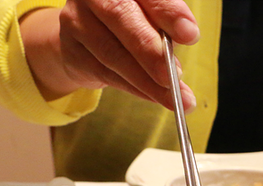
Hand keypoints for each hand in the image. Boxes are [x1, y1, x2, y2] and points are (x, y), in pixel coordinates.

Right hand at [21, 0, 198, 109]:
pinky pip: (107, 74)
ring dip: (147, 81)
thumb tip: (185, 36)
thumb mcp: (149, 15)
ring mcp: (77, 22)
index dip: (167, 12)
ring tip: (174, 97)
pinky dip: (135, 88)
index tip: (189, 34)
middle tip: (175, 75)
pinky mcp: (72, 52)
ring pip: (114, 54)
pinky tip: (154, 96)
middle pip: (122, 18)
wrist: (83, 38)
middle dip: (152, 51)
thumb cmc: (127, 21)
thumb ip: (163, 22)